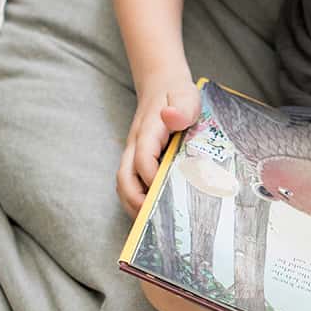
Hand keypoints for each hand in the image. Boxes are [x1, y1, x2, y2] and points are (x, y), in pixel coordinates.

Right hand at [116, 77, 201, 216]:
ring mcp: (134, 155)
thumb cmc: (177, 94)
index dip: (151, 178)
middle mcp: (135, 146)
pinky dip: (140, 201)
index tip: (167, 193)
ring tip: (155, 225)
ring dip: (136, 206)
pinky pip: (132, 184)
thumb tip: (171, 117)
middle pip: (125, 179)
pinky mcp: (137, 161)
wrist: (162, 85)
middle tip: (157, 221)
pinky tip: (156, 213)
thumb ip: (182, 107)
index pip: (142, 160)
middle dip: (137, 202)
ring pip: (125, 185)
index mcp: (147, 132)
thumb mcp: (186, 95)